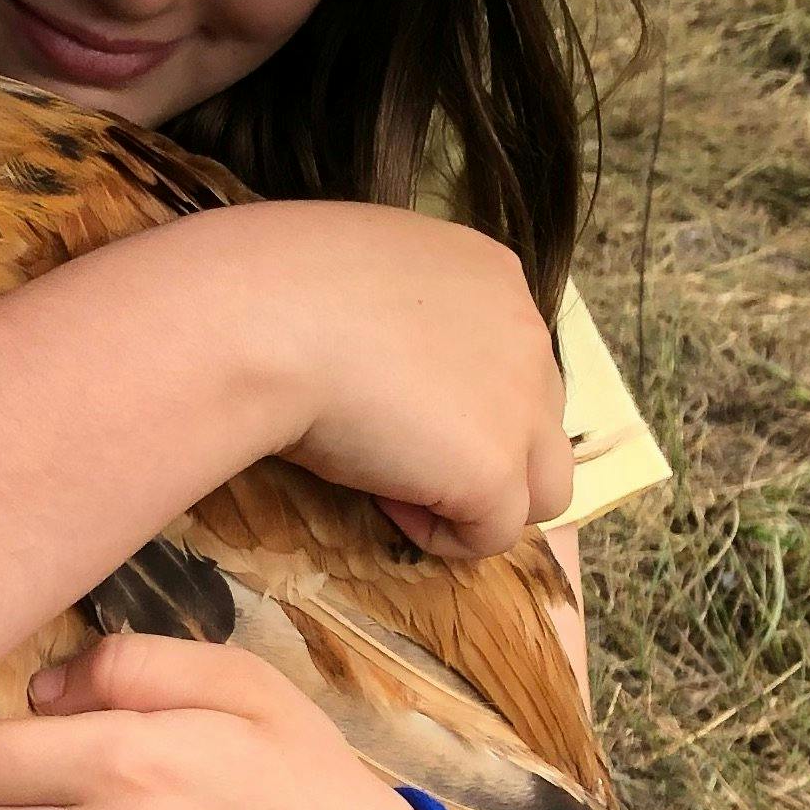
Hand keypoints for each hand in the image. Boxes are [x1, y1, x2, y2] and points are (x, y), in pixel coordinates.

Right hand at [198, 201, 573, 560]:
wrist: (265, 320)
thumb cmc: (279, 285)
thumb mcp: (359, 276)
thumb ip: (398, 311)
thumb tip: (385, 360)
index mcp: (492, 275)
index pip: (511, 356)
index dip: (455, 392)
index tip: (385, 398)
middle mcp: (527, 335)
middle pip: (539, 420)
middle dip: (477, 444)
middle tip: (395, 447)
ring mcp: (520, 406)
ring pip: (544, 485)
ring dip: (480, 498)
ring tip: (402, 488)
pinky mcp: (494, 469)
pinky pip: (492, 534)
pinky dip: (442, 535)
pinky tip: (385, 504)